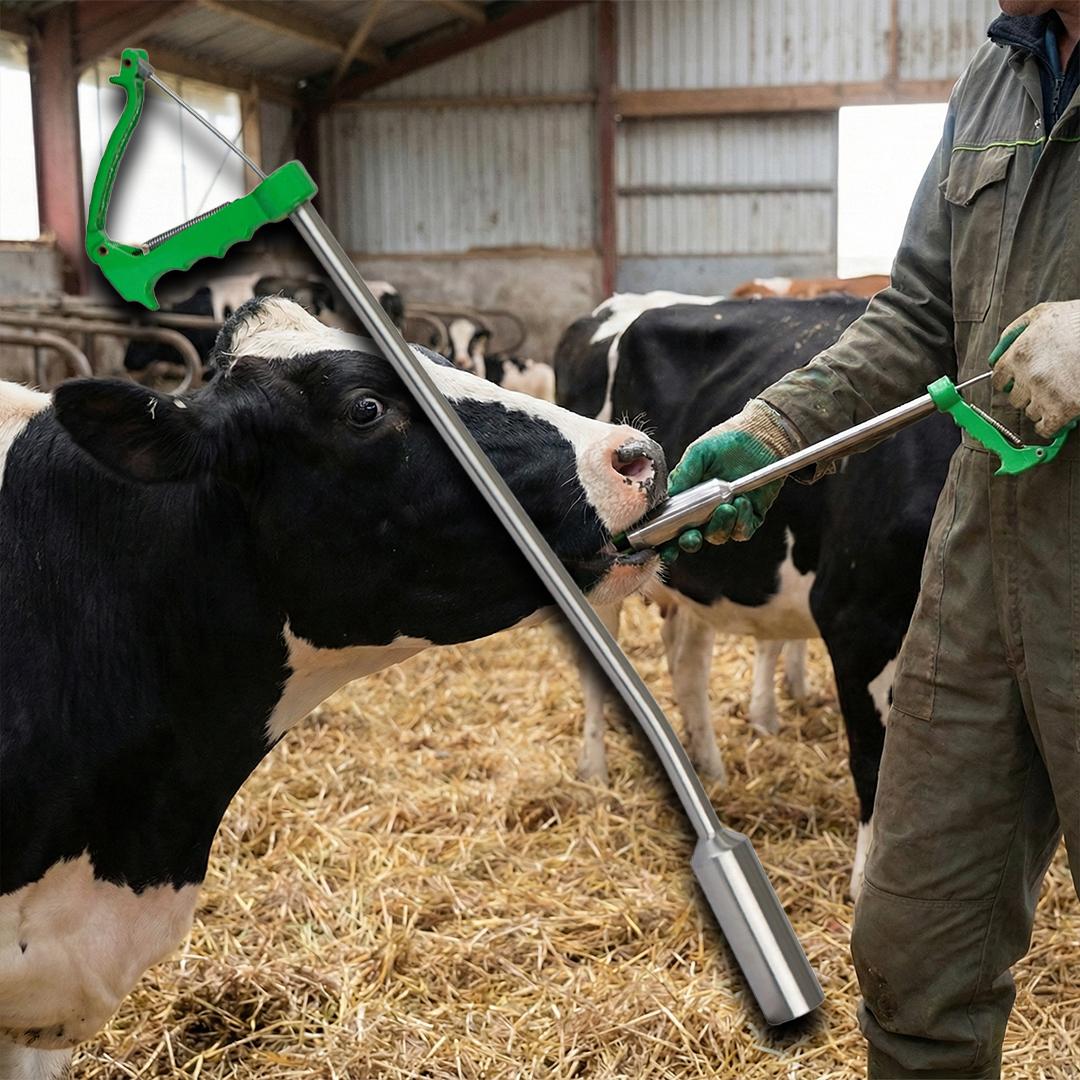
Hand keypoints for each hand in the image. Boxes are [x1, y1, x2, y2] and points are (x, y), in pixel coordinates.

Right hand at [661, 399, 798, 560]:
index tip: (662, 549)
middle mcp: (706, 512)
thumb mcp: (698, 454)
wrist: (761, 434)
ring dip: (720, 526)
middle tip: (692, 535)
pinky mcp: (751, 516)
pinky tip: (742, 502)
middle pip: (693, 539)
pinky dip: (741, 521)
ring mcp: (728, 516)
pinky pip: (742, 531)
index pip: (673, 526)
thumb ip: (682, 475)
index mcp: (688, 500)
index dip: (666, 542)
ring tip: (727, 505)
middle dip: (690, 542)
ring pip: (718, 536)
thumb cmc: (726, 440)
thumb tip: (667, 498)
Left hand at [989, 300, 1079, 437]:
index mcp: (1019, 354)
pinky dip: (1050, 426)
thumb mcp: (1043, 313)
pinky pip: (1046, 428)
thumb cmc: (1078, 321)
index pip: (997, 379)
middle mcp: (1028, 375)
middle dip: (1026, 394)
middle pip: (1014, 398)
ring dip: (1040, 407)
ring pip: (1030, 413)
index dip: (1008, 380)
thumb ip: (1016, 330)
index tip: (1014, 382)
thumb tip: (998, 351)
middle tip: (1043, 387)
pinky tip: (1058, 416)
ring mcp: (1046, 394)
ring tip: (1057, 395)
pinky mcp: (1065, 408)